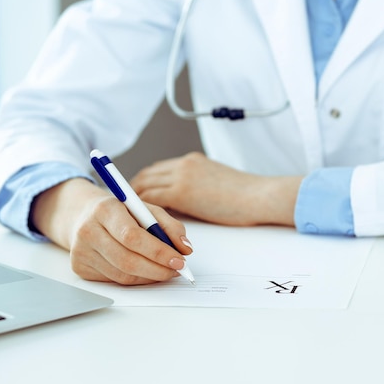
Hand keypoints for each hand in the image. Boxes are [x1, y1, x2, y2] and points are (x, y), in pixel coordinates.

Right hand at [31, 178, 192, 284]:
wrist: (83, 215)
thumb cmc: (120, 212)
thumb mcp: (145, 209)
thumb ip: (169, 225)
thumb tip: (185, 248)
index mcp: (105, 209)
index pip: (132, 236)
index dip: (158, 252)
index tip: (179, 260)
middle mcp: (88, 230)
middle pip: (127, 260)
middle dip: (158, 269)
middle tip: (178, 270)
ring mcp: (81, 251)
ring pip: (122, 275)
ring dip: (150, 276)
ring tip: (166, 271)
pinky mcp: (80, 267)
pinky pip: (115, 280)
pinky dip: (136, 279)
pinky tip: (146, 271)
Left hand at [130, 152, 302, 226]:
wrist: (258, 196)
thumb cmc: (245, 196)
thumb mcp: (217, 183)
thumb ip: (198, 186)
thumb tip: (185, 202)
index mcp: (192, 160)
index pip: (159, 168)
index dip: (145, 181)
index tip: (137, 194)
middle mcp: (183, 164)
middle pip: (146, 174)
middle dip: (133, 190)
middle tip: (125, 208)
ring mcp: (181, 176)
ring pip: (145, 186)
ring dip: (134, 201)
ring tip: (128, 218)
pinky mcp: (182, 191)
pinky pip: (152, 199)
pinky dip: (143, 210)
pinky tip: (142, 223)